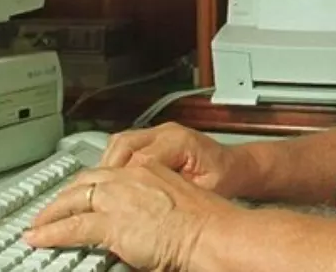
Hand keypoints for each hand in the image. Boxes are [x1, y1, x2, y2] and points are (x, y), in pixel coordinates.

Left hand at [23, 161, 241, 271]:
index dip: (86, 185)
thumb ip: (149, 204)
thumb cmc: (203, 223)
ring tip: (38, 225)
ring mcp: (117, 198)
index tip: (77, 194)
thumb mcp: (172, 202)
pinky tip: (39, 238)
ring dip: (51, 213)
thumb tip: (138, 220)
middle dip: (63, 196)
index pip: (106, 172)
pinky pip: (71, 227)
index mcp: (145, 167)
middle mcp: (127, 176)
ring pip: (72, 201)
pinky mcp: (111, 222)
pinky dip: (51, 233)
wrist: (210, 233)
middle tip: (49, 210)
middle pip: (83, 182)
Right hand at [99, 123, 245, 196]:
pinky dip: (116, 160)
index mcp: (179, 141)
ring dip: (108, 163)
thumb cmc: (226, 177)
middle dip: (107, 170)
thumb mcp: (204, 189)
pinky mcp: (156, 137)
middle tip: (98, 192)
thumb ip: (175, 193)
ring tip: (102, 186)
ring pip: (120, 141)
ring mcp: (160, 131)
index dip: (122, 180)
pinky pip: (126, 143)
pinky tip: (115, 178)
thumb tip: (150, 204)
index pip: (138, 158)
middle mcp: (167, 131)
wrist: (237, 166)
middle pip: (122, 144)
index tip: (112, 197)